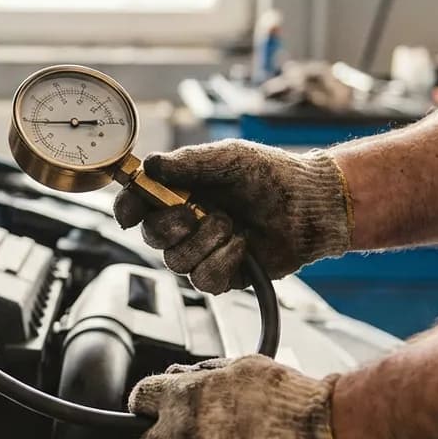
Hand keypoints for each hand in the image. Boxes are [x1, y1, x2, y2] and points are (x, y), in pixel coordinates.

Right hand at [112, 140, 352, 292]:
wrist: (310, 204)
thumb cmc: (272, 175)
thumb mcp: (228, 158)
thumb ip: (187, 162)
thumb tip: (151, 165)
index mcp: (181, 193)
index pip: (138, 205)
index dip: (127, 210)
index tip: (130, 211)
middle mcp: (186, 224)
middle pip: (151, 238)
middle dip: (173, 225)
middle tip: (200, 211)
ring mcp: (203, 251)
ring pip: (176, 262)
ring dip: (207, 241)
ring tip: (233, 225)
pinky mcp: (223, 276)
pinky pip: (204, 280)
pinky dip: (224, 261)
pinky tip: (243, 246)